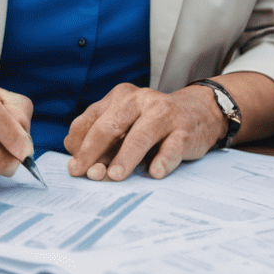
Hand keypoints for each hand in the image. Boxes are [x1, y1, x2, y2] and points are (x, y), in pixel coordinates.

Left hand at [65, 83, 227, 179]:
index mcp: (119, 97)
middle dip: (94, 151)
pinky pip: (172, 147)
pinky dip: (163, 160)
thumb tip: (79, 165)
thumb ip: (103, 142)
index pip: (91, 120)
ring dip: (125, 157)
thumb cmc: (152, 124)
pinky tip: (155, 172)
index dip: (80, 145)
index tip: (75, 168)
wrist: (198, 112)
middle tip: (86, 174)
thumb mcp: (125, 124)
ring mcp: (163, 114)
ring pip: (140, 135)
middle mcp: (140, 100)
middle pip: (110, 125)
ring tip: (114, 176)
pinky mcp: (184, 131)